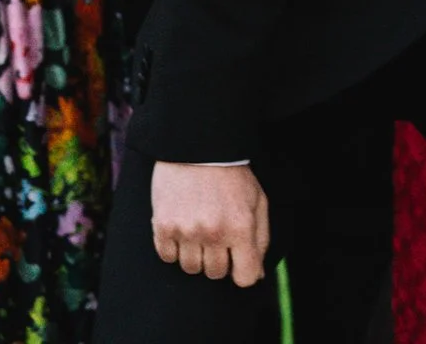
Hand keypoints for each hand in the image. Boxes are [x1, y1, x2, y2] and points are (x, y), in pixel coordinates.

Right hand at [152, 162, 270, 284]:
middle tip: (217, 236)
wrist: (197, 147)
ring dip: (196, 255)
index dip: (243, 272)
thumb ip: (260, 240)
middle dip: (219, 260)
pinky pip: (167, 257)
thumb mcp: (257, 201)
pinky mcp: (164, 226)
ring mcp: (187, 231)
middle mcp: (214, 233)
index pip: (244, 278)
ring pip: (191, 268)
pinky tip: (182, 229)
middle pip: (216, 274)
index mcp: (241, 227)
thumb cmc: (232, 176)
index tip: (238, 262)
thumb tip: (255, 275)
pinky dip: (174, 248)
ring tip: (199, 230)